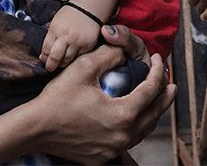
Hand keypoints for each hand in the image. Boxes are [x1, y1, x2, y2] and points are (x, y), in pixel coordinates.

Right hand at [31, 25, 175, 162]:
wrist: (35, 129)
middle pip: (154, 114)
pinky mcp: (103, 157)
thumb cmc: (58, 98)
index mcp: (122, 114)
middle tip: (171, 83)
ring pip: (144, 131)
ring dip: (154, 113)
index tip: (159, 59)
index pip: (151, 90)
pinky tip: (136, 118)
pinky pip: (129, 141)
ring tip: (158, 100)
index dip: (159, 71)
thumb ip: (110, 55)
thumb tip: (126, 52)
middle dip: (165, 96)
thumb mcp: (85, 67)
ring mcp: (113, 149)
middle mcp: (122, 136)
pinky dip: (138, 127)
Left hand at [41, 4, 103, 70]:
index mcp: (56, 30)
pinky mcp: (87, 46)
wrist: (89, 7)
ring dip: (62, 63)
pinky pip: (78, 57)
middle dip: (50, 66)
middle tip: (50, 67)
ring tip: (61, 61)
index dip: (44, 57)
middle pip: (55, 58)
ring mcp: (78, 42)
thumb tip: (44, 56)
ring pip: (67, 61)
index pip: (46, 50)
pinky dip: (74, 58)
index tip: (44, 60)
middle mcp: (66, 36)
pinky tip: (73, 54)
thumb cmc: (70, 15)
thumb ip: (50, 38)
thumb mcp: (56, 23)